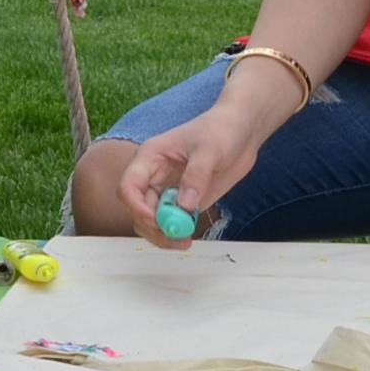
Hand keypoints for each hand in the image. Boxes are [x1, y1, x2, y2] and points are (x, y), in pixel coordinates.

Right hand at [115, 99, 279, 246]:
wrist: (241, 132)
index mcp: (150, 158)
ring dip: (162, 235)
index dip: (136, 206)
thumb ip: (196, 176)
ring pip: (150, 221)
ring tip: (184, 240)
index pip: (129, 186)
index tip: (156, 220)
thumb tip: (184, 206)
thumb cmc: (221, 130)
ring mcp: (167, 191)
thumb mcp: (210, 149)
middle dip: (152, 226)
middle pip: (137, 209)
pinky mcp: (182, 202)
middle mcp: (153, 177)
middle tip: (175, 235)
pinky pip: (170, 224)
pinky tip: (189, 236)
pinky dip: (175, 234)